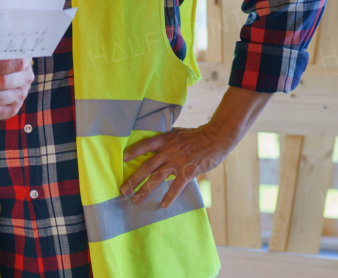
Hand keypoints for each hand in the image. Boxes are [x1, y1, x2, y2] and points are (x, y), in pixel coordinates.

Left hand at [120, 123, 236, 206]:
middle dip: (133, 179)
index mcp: (166, 140)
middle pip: (147, 166)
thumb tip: (154, 143)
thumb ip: (166, 139)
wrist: (216, 137)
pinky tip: (162, 205)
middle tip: (122, 189)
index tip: (121, 159)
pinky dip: (169, 197)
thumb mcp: (178, 133)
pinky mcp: (188, 171)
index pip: (145, 145)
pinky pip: (176, 186)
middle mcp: (169, 151)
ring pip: (157, 178)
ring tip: (135, 200)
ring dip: (145, 190)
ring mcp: (178, 162)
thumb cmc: (197, 135)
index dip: (133, 151)